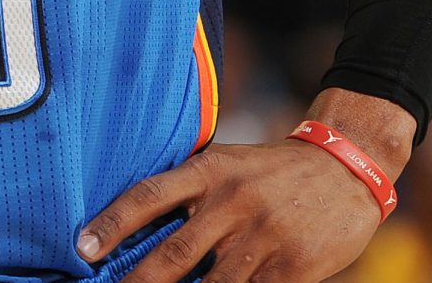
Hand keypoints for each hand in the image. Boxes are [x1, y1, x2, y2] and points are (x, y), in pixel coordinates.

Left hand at [77, 97, 409, 282]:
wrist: (349, 167)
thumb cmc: (274, 171)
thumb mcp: (229, 164)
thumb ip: (189, 191)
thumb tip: (134, 229)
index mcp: (212, 171)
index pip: (150, 195)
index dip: (113, 222)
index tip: (82, 248)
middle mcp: (234, 201)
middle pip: (174, 253)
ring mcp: (264, 237)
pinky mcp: (293, 268)